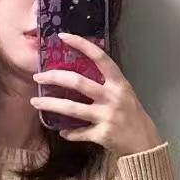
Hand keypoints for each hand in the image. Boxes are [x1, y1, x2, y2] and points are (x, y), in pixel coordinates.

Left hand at [31, 33, 161, 158]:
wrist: (144, 143)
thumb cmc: (131, 115)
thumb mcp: (123, 93)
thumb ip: (105, 83)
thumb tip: (78, 74)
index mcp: (118, 83)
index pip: (100, 58)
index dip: (82, 44)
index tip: (63, 36)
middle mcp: (112, 97)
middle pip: (78, 82)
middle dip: (54, 78)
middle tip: (38, 76)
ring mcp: (107, 116)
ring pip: (72, 108)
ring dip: (51, 105)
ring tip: (35, 102)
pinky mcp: (102, 134)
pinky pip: (79, 132)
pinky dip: (69, 133)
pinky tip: (62, 131)